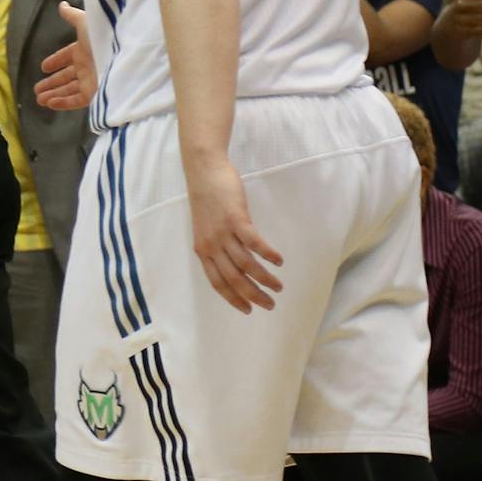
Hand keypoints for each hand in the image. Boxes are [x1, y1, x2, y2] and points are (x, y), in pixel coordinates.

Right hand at [35, 2, 96, 109]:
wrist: (123, 54)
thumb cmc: (104, 36)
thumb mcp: (85, 23)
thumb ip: (72, 16)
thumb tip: (62, 5)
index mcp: (84, 49)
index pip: (67, 57)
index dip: (55, 61)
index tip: (43, 67)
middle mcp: (87, 66)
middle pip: (66, 76)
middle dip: (51, 83)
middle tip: (36, 89)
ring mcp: (91, 80)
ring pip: (69, 90)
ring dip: (53, 94)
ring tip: (38, 99)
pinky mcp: (94, 93)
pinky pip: (76, 100)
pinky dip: (63, 103)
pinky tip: (50, 103)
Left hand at [184, 154, 282, 312]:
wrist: (204, 171)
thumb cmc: (207, 198)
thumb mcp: (205, 227)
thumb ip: (217, 246)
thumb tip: (234, 262)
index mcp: (203, 250)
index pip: (218, 283)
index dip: (233, 298)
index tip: (248, 310)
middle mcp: (211, 246)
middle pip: (234, 279)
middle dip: (253, 295)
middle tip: (269, 304)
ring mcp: (224, 233)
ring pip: (246, 265)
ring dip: (265, 279)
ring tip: (278, 286)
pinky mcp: (236, 220)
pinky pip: (255, 244)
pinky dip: (268, 255)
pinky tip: (279, 261)